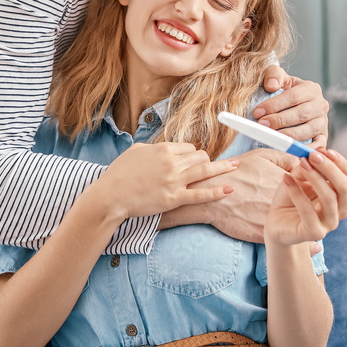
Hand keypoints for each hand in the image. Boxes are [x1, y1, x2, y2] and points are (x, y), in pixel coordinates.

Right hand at [92, 142, 237, 220]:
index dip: (193, 154)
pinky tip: (229, 189)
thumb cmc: (118, 174)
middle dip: (208, 161)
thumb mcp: (135, 152)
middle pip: (200, 157)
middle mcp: (171, 162)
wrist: (110, 196)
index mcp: (163, 149)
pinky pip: (200, 194)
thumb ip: (151, 148)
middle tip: (215, 165)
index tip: (195, 160)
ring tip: (236, 166)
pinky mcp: (174, 198)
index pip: (189, 147)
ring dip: (223, 168)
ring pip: (205, 171)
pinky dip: (216, 191)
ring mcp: (174, 180)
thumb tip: (160, 148)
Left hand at [257, 65, 329, 146]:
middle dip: (278, 121)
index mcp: (311, 88)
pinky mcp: (323, 135)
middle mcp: (320, 104)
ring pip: (308, 130)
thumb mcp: (278, 77)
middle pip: (300, 114)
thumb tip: (271, 85)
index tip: (257, 112)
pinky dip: (306, 149)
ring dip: (288, 135)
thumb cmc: (283, 89)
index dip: (274, 105)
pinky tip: (290, 151)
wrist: (293, 101)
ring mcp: (323, 121)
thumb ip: (273, 75)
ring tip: (272, 137)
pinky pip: (317, 144)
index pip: (293, 97)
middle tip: (261, 125)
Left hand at [265, 148, 346, 246]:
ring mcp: (329, 224)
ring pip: (329, 198)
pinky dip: (297, 193)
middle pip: (345, 187)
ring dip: (315, 178)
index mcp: (341, 196)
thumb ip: (307, 166)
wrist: (277, 224)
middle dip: (329, 168)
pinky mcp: (315, 233)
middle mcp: (340, 210)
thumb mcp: (298, 178)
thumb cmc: (290, 199)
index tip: (327, 151)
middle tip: (312, 156)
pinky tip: (286, 179)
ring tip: (301, 164)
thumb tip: (317, 151)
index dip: (343, 164)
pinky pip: (308, 211)